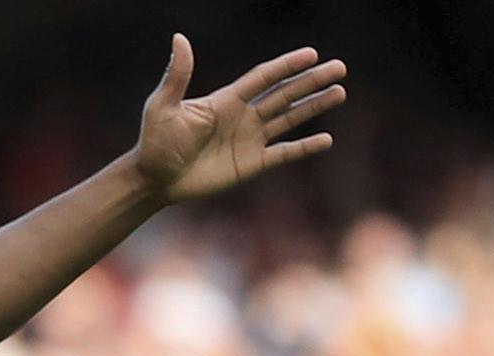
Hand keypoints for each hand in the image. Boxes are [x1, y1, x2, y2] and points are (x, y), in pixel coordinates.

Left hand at [132, 36, 345, 203]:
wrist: (153, 180)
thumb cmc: (155, 142)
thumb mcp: (163, 105)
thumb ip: (177, 74)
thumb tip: (180, 38)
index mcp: (226, 100)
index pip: (264, 78)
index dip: (287, 65)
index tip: (312, 54)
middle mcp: (242, 116)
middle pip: (284, 94)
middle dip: (311, 81)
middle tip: (339, 68)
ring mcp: (249, 140)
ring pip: (289, 119)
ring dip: (314, 106)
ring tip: (340, 92)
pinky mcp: (250, 164)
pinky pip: (283, 154)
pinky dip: (304, 147)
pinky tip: (326, 139)